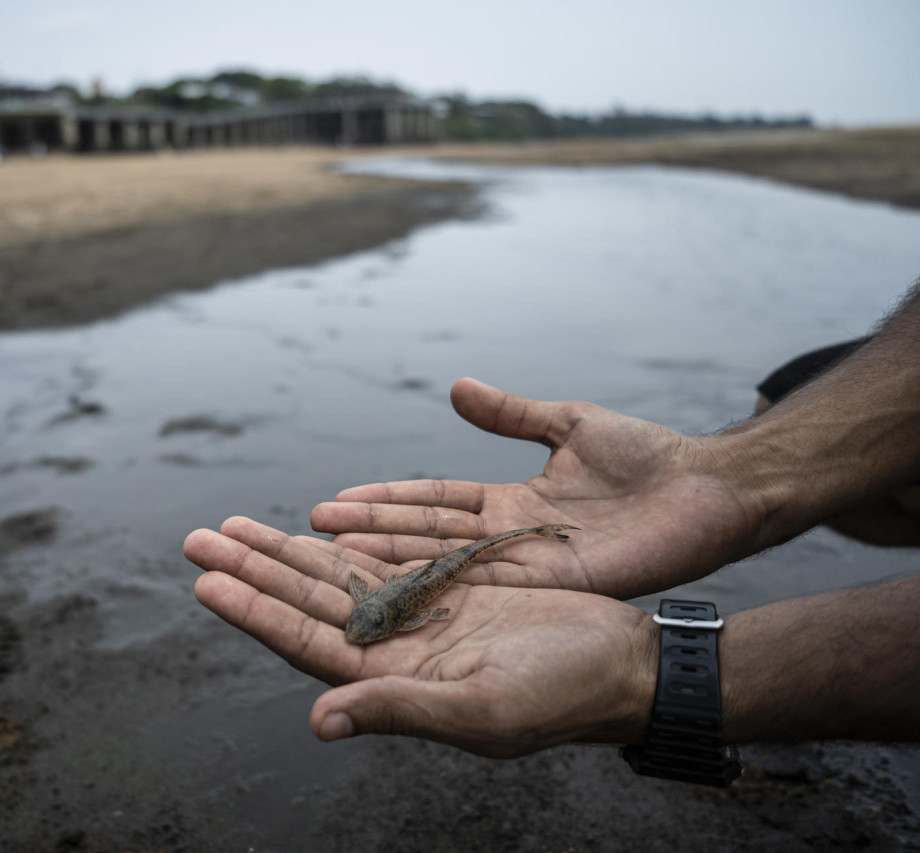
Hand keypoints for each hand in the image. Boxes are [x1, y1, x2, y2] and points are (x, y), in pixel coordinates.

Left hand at [185, 516, 655, 756]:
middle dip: (250, 570)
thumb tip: (320, 720)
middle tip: (197, 538)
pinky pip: (381, 562)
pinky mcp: (448, 591)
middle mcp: (394, 650)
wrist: (621, 664)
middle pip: (304, 603)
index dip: (253, 611)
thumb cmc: (562, 696)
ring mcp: (418, 619)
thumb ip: (398, 709)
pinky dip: (343, 545)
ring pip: (334, 578)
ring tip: (234, 527)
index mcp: (393, 682)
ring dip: (283, 553)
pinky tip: (309, 530)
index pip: (304, 641)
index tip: (206, 581)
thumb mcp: (481, 709)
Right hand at [311, 378, 767, 598]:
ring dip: (386, 560)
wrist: (711, 488)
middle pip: (423, 535)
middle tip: (308, 533)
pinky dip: (439, 581)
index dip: (384, 501)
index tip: (334, 503)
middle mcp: (508, 538)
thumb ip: (510, 414)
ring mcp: (529, 564)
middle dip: (367, 533)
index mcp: (509, 502)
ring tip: (332, 556)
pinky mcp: (555, 583)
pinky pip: (485, 582)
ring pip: (442, 562)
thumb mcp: (567, 424)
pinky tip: (398, 580)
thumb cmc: (649, 457)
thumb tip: (454, 387)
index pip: (432, 501)